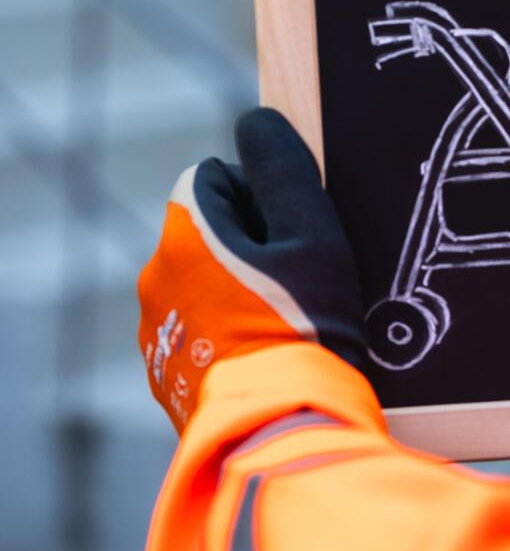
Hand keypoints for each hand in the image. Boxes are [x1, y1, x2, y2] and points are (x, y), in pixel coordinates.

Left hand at [137, 108, 365, 431]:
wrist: (285, 427)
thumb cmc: (306, 326)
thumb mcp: (313, 237)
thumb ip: (285, 170)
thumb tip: (257, 122)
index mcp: (184, 234)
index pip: (218, 178)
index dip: (267, 200)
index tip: (298, 240)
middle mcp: (155, 276)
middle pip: (211, 232)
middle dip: (253, 247)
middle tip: (300, 285)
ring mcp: (154, 330)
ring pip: (205, 282)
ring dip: (240, 290)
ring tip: (287, 326)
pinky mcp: (165, 373)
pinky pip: (199, 330)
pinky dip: (229, 332)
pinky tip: (268, 355)